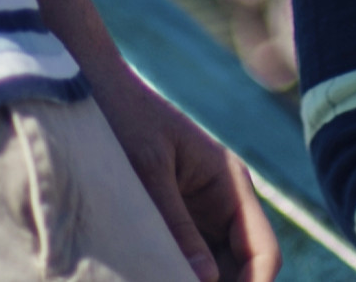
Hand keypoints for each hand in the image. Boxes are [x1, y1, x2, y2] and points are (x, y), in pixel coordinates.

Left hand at [91, 71, 278, 281]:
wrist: (92, 91)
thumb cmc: (125, 118)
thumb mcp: (150, 170)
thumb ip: (177, 224)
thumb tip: (207, 280)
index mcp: (230, 182)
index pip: (263, 249)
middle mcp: (223, 202)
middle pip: (244, 267)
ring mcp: (199, 214)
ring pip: (217, 270)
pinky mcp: (173, 221)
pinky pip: (187, 261)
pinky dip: (179, 276)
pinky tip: (158, 277)